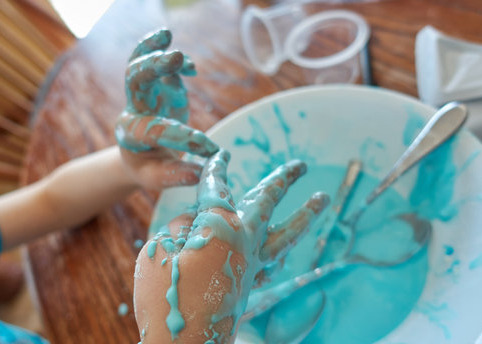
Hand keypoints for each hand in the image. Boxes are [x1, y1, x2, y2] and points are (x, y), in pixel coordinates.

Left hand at [115, 29, 217, 189]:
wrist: (141, 154)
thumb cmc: (150, 167)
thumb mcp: (157, 177)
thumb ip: (177, 175)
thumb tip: (202, 172)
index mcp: (130, 135)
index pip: (155, 130)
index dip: (184, 139)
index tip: (211, 151)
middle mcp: (133, 109)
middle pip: (135, 81)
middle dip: (153, 67)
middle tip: (175, 57)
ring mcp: (145, 94)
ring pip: (141, 64)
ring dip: (152, 49)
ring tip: (166, 34)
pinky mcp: (157, 86)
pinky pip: (158, 65)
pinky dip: (174, 61)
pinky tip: (192, 67)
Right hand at [134, 150, 328, 342]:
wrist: (183, 343)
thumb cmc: (165, 293)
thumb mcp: (159, 249)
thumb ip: (181, 227)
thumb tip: (197, 223)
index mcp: (219, 225)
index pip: (217, 187)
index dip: (216, 169)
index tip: (221, 156)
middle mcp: (244, 240)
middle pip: (269, 201)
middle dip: (284, 179)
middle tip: (301, 165)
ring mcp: (252, 263)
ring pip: (285, 233)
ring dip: (304, 215)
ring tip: (322, 198)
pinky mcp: (251, 284)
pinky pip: (274, 263)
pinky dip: (281, 253)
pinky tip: (286, 251)